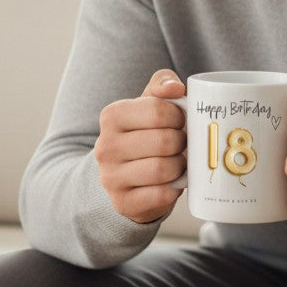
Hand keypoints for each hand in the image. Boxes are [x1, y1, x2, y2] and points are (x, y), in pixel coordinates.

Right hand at [93, 69, 186, 223]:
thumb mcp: (149, 104)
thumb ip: (162, 84)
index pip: (158, 110)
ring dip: (179, 166)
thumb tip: (175, 87)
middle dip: (181, 143)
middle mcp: (105, 146)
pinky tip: (171, 182)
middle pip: (163, 141)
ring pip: (162, 169)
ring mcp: (110, 177)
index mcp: (112, 116)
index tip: (179, 122)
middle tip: (181, 144)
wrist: (123, 175)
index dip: (178, 117)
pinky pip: (161, 195)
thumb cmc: (144, 133)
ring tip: (177, 162)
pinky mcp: (122, 202)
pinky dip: (173, 189)